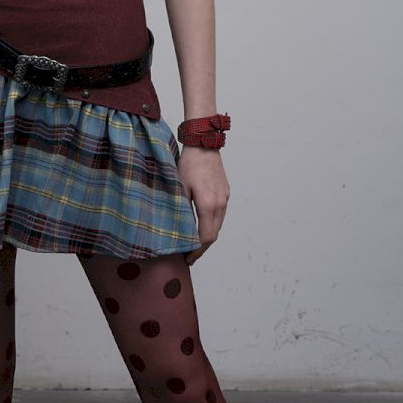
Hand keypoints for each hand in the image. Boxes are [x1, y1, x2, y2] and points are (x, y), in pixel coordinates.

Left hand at [177, 146, 230, 265]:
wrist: (204, 143)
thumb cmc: (189, 163)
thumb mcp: (180, 187)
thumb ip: (181, 210)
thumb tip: (177, 230)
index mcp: (208, 205)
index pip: (205, 237)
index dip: (197, 251)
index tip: (188, 258)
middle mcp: (220, 204)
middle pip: (214, 235)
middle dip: (202, 248)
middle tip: (190, 256)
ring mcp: (225, 198)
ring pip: (218, 225)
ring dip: (208, 237)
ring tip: (194, 243)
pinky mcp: (225, 192)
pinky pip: (220, 214)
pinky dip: (212, 224)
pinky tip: (201, 225)